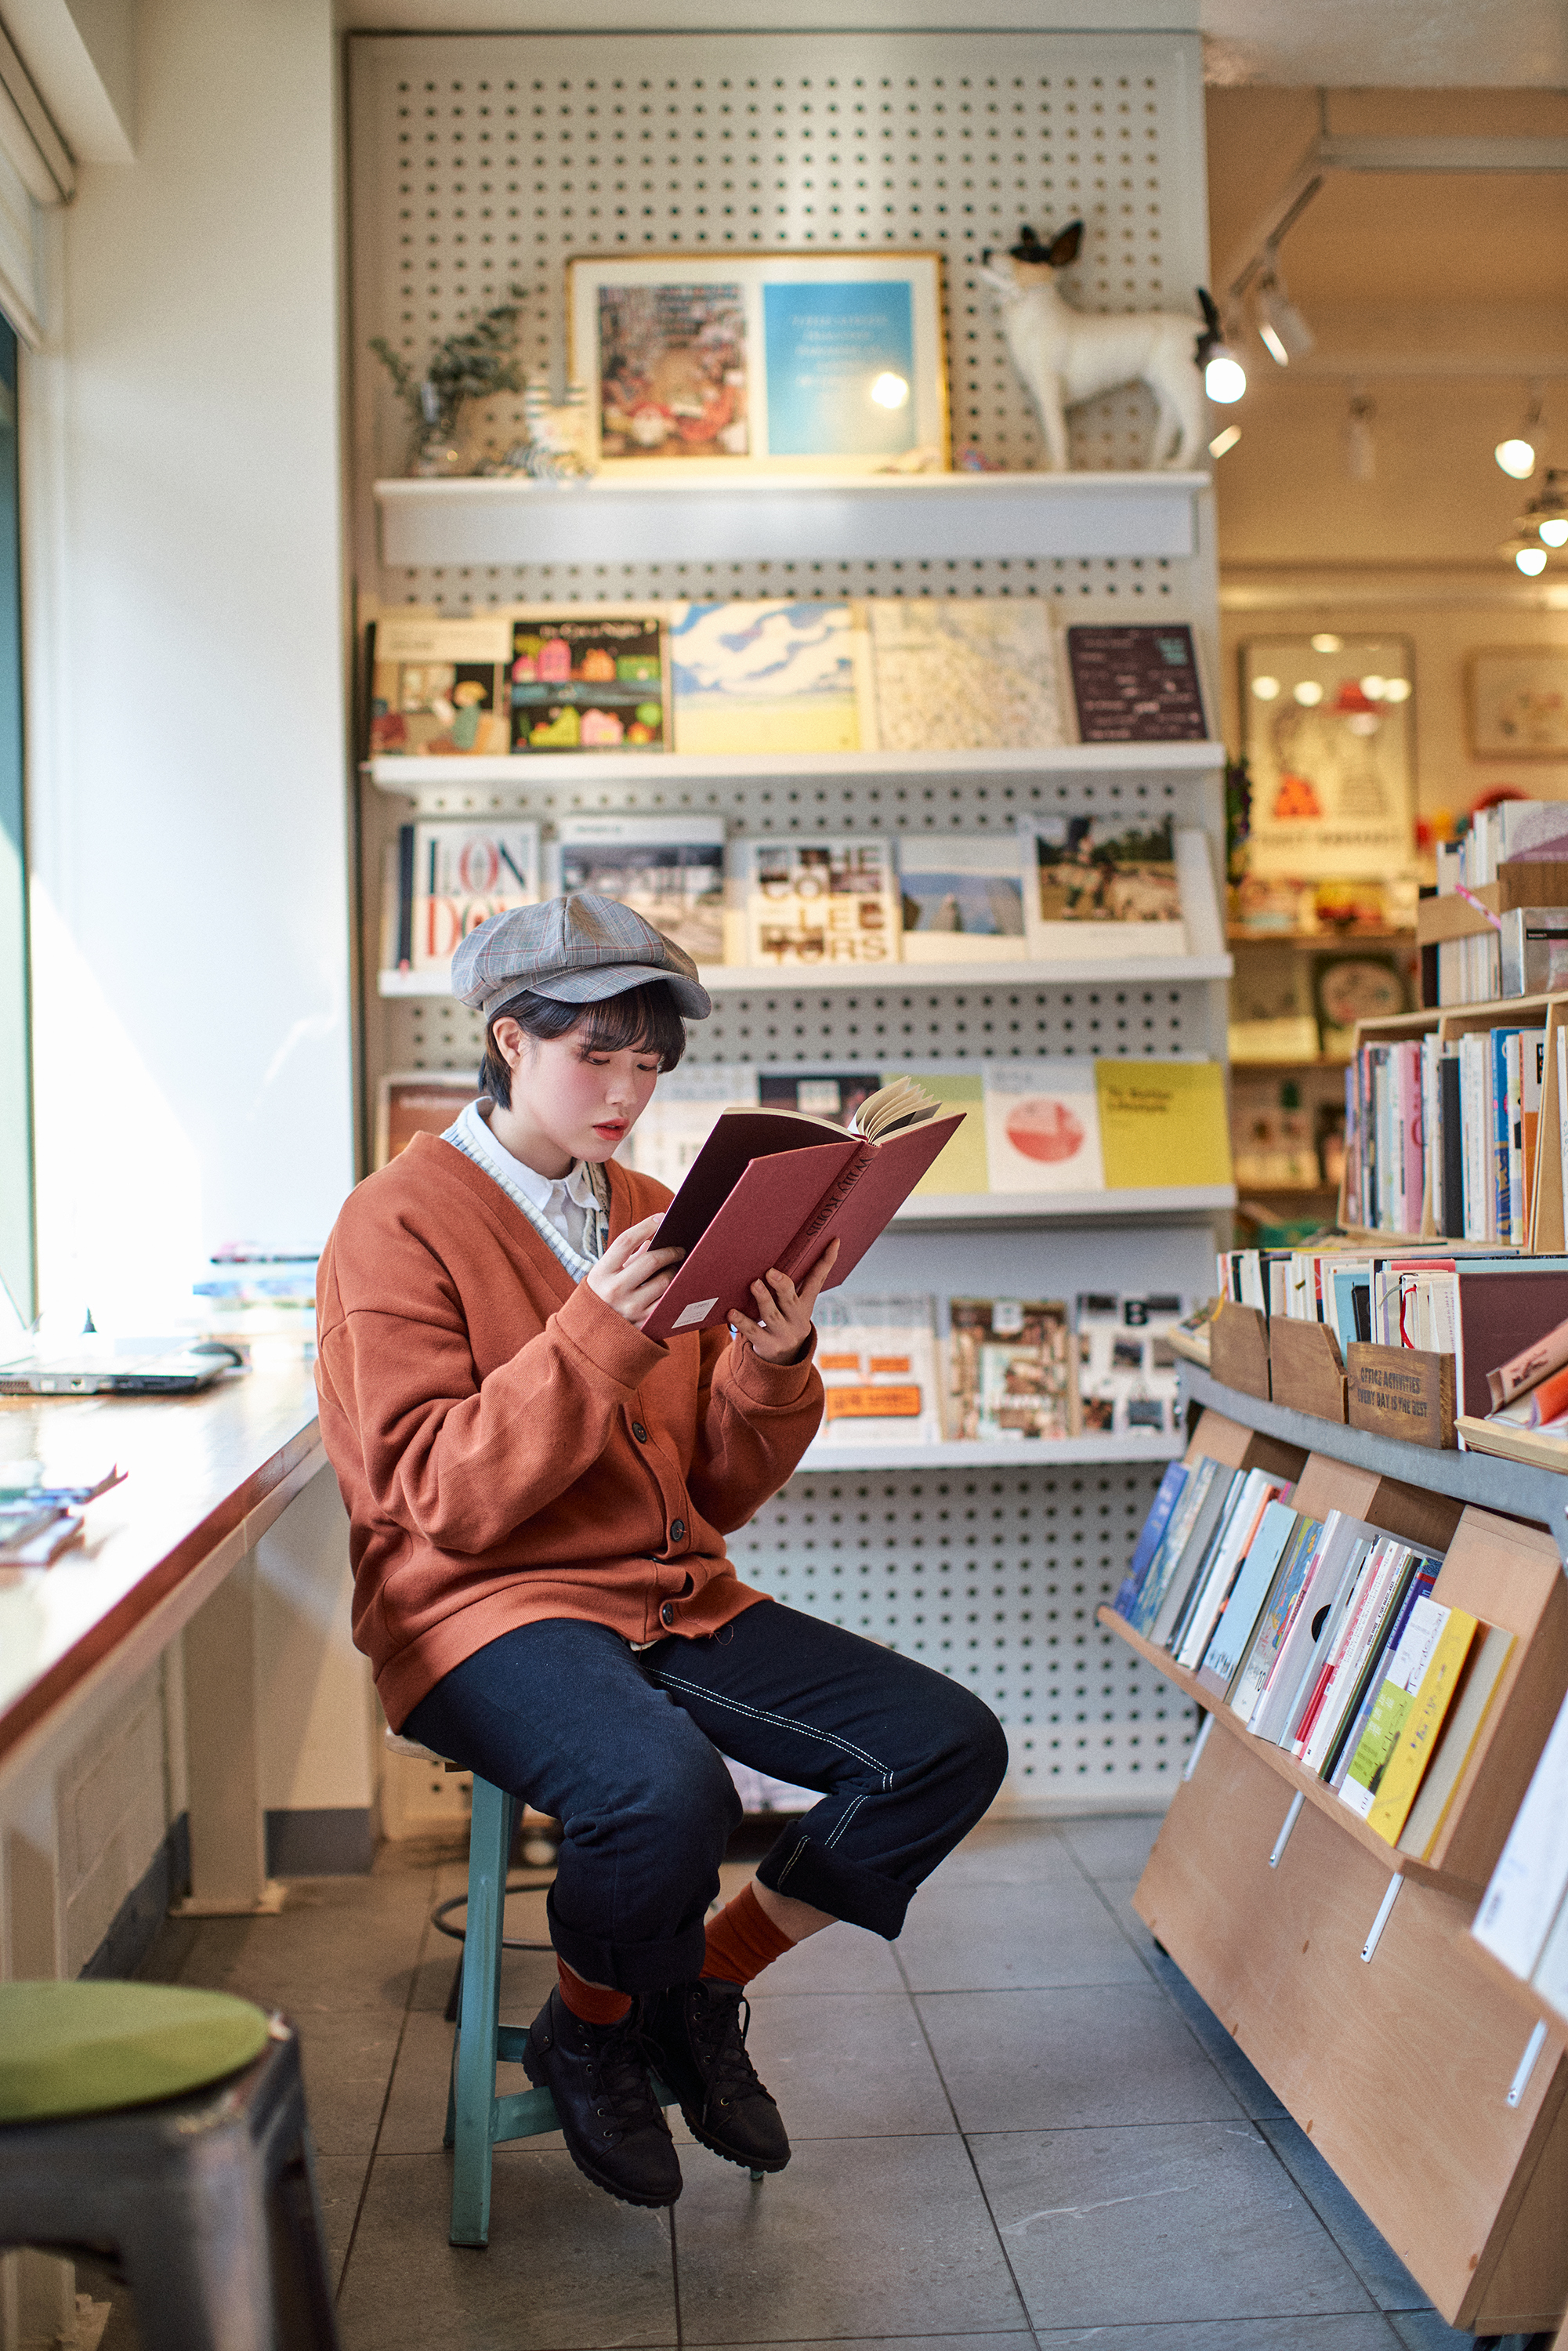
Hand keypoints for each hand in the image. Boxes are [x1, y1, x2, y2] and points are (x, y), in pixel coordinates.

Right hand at [587, 1214, 682, 1326]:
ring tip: (675, 1268)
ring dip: (674, 1271)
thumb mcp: (606, 1274)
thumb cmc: (602, 1295)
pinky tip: (676, 1285)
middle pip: (651, 1260)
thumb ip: (628, 1256)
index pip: (626, 1241)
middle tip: (679, 1248)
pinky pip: (668, 1300)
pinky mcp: (644, 1322)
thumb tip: (656, 1238)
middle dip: (670, 1251)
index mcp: (601, 1273)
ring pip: (664, 1281)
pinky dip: (674, 1290)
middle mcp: (614, 1290)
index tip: (661, 1218)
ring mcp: (630, 1308)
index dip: (646, 1226)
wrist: (591, 1334)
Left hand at [728, 1240, 839, 1364]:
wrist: (784, 1361)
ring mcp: (783, 1334)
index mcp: (806, 1306)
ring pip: (772, 1315)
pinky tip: (732, 1311)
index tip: (834, 1241)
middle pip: (791, 1300)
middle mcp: (797, 1320)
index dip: (826, 1261)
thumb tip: (777, 1255)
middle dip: (782, 1286)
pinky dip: (742, 1321)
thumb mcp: (793, 1307)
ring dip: (763, 1299)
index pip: (818, 1281)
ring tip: (754, 1284)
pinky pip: (753, 1332)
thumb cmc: (784, 1322)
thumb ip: (790, 1286)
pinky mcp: (767, 1345)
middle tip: (771, 1272)